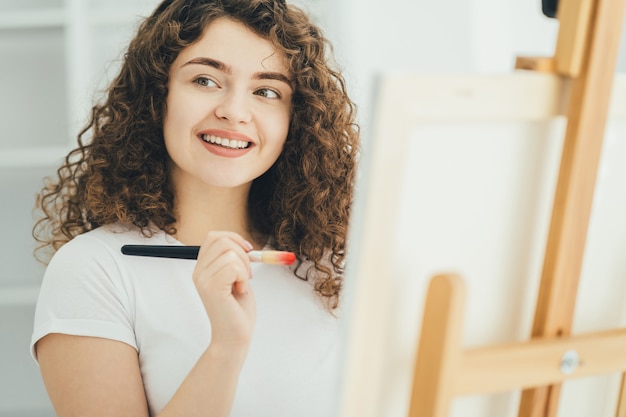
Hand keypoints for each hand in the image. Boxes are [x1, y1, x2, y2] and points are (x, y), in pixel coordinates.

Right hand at [192, 231, 255, 349]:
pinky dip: (243, 278)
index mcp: (202, 268)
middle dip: (243, 254)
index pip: (214, 236)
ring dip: (244, 269)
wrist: (234, 338)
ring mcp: (203, 279)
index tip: (248, 252)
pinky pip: (234, 266)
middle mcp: (198, 271)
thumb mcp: (236, 278)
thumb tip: (245, 244)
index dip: (234, 239)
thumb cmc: (237, 310)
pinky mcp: (212, 287)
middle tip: (246, 276)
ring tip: (242, 286)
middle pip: (223, 241)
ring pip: (231, 253)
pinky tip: (240, 291)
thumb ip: (235, 260)